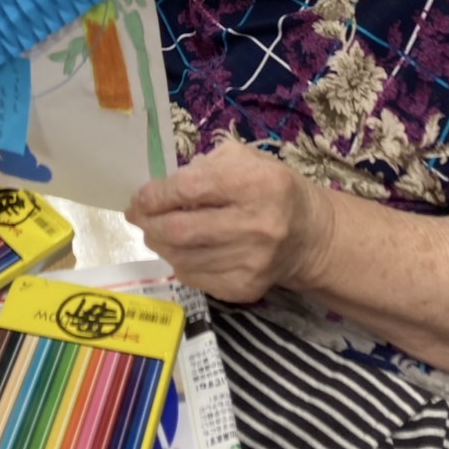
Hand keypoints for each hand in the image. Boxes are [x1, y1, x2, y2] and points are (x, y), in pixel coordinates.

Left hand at [126, 140, 332, 303]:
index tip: (139, 196)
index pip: (191, 189)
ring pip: (182, 258)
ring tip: (156, 231)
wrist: (310, 235)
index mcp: (258, 183)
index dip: (157, 194)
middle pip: (181, 230)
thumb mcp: (245, 160)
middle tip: (138, 216)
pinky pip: (194, 277)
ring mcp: (252, 262)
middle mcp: (258, 225)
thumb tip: (159, 190)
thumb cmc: (271, 188)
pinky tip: (181, 250)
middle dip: (149, 223)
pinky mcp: (246, 288)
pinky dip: (178, 262)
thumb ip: (203, 167)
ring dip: (159, 243)